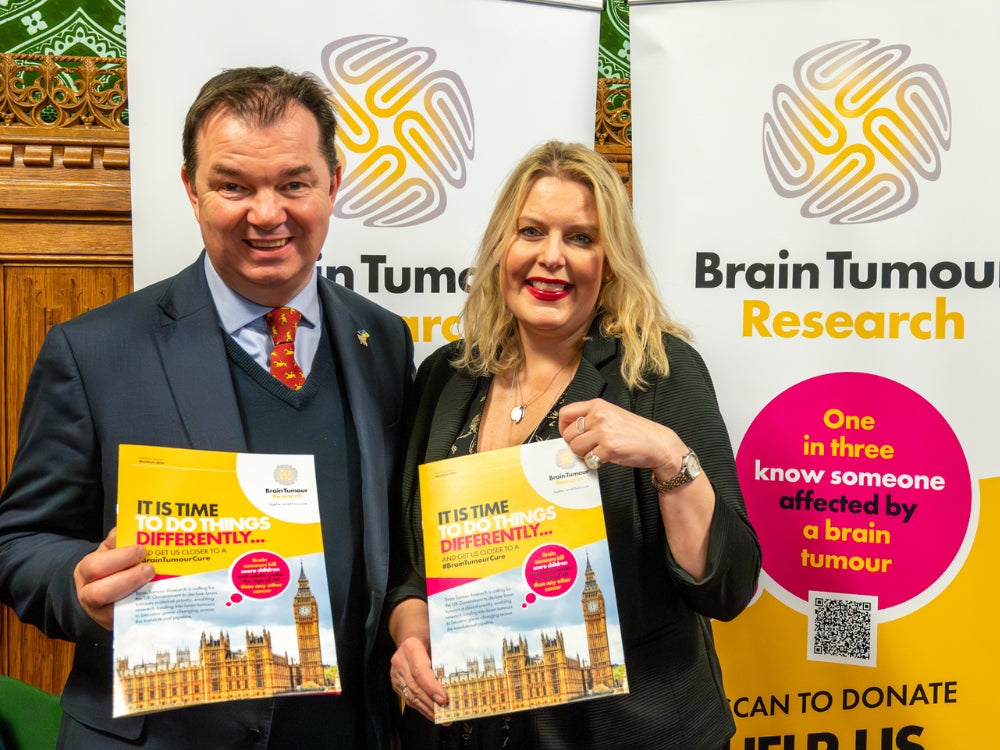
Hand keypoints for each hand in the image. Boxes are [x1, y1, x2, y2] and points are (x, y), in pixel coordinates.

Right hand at [73, 527, 153, 629]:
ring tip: (154, 581)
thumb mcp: (108, 551)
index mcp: (85, 571)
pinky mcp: (115, 625)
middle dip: (128, 579)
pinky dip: (143, 611)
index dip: (120, 558)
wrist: (98, 591)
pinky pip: (128, 621)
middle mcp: (88, 595)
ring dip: (136, 596)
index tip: (142, 550)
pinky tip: (159, 597)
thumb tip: (136, 528)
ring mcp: (100, 614)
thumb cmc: (108, 567)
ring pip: (112, 612)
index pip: (95, 566)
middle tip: (150, 568)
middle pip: (100, 592)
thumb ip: (118, 539)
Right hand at [389, 598, 447, 721]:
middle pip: (416, 687)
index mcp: (411, 647)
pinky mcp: (395, 682)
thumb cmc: (429, 638)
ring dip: (427, 709)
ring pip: (411, 696)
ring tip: (442, 718)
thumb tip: (462, 678)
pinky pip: (408, 698)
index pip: (421, 672)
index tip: (444, 700)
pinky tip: (432, 713)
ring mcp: (395, 673)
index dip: (432, 688)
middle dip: (432, 703)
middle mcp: (400, 661)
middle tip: (447, 714)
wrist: (410, 635)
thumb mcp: (437, 641)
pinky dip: (421, 707)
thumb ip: (445, 657)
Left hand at [558, 398, 685, 473]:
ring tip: (598, 452)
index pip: (565, 413)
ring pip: (575, 448)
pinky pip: (588, 459)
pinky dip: (595, 462)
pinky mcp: (608, 448)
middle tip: (589, 448)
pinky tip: (606, 458)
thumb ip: (592, 418)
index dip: (564, 428)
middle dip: (575, 444)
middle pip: (568, 434)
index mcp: (598, 405)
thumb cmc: (636, 431)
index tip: (570, 435)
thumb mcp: (612, 415)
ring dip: (584, 454)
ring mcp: (603, 432)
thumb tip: (569, 432)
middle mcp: (599, 416)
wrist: (658, 444)